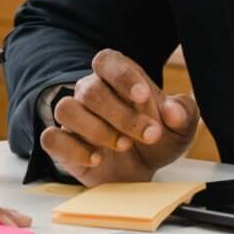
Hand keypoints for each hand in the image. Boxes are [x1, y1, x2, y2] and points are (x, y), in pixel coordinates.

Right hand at [38, 49, 199, 184]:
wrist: (143, 173)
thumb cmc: (158, 140)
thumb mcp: (181, 128)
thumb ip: (183, 113)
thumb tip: (172, 110)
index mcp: (117, 78)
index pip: (107, 61)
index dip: (122, 76)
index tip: (143, 96)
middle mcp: (90, 92)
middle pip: (90, 90)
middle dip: (122, 115)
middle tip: (150, 134)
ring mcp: (74, 119)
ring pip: (66, 109)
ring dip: (97, 130)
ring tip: (124, 145)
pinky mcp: (62, 144)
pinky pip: (51, 138)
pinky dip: (73, 149)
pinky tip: (97, 159)